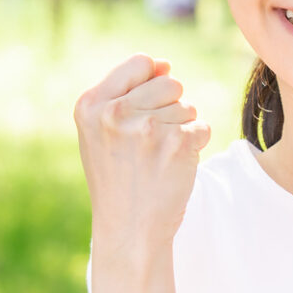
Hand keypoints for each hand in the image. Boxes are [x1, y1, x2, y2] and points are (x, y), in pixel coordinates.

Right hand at [74, 53, 212, 257]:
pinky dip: (195, 145)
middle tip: (151, 143)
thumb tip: (164, 64)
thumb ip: (125, 93)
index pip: (140, 63)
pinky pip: (201, 126)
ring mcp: (147, 127)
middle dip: (169, 108)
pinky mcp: (178, 142)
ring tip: (158, 157)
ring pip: (187, 105)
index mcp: (91, 104)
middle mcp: (115, 112)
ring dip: (181, 129)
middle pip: (170, 82)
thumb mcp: (100, 132)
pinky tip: (173, 166)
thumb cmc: (117, 178)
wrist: (128, 230)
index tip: (143, 113)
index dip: (151, 83)